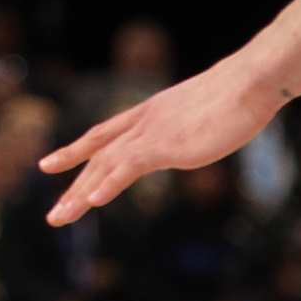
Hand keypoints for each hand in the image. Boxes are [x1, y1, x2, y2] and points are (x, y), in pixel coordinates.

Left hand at [40, 56, 282, 225]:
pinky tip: (93, 201)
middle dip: (73, 185)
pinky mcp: (167, 145)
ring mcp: (153, 133)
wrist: (250, 81)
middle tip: (53, 215)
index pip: (102, 133)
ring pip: (105, 165)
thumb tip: (195, 132)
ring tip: (59, 218)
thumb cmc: (239, 94)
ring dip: (80, 195)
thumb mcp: (203, 112)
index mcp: (149, 113)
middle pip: (97, 155)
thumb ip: (190, 125)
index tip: (50, 163)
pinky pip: (129, 166)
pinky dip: (109, 184)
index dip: (75, 150)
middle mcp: (143, 122)